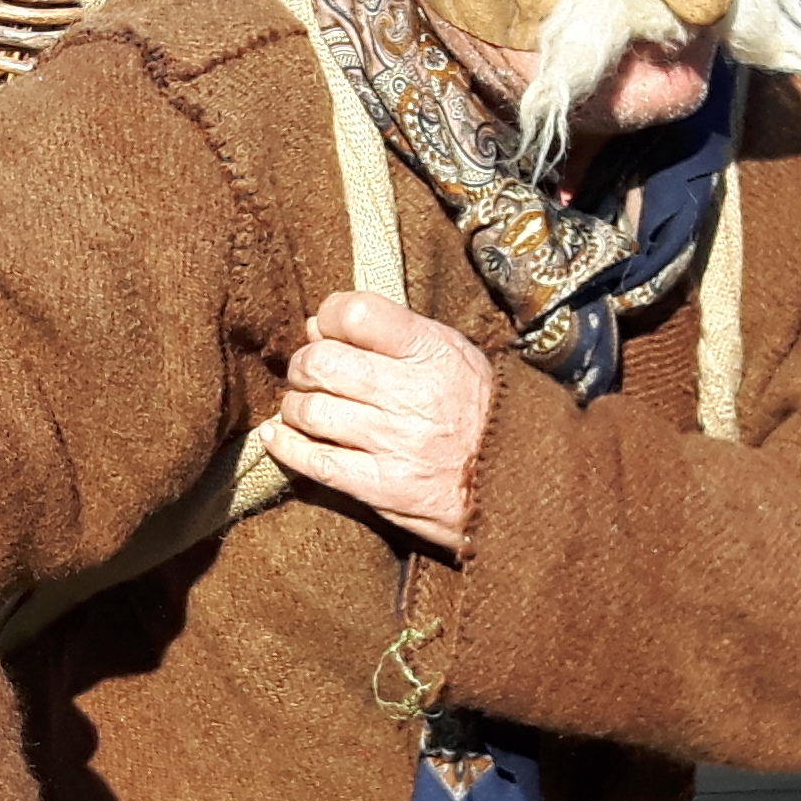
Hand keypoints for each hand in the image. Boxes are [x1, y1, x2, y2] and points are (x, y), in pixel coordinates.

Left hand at [262, 289, 491, 557]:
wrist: (519, 484)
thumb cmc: (480, 413)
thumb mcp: (454, 356)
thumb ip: (394, 336)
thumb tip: (316, 326)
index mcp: (433, 351)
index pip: (355, 313)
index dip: (327, 318)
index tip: (325, 331)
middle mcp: (412, 393)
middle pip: (320, 362)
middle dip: (303, 366)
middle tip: (309, 375)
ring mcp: (395, 442)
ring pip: (310, 411)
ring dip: (296, 408)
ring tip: (304, 410)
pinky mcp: (382, 487)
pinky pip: (314, 462)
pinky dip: (287, 447)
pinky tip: (280, 438)